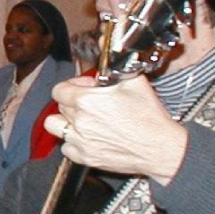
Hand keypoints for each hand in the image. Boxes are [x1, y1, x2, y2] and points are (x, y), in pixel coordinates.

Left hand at [44, 74, 187, 184]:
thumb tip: (106, 56)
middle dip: (72, 101)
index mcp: (86, 101)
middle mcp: (79, 121)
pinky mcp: (85, 157)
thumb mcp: (134, 81)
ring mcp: (80, 141)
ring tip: (80, 119)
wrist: (160, 148)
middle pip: (59, 106)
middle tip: (90, 102)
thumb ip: (114, 69)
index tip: (84, 87)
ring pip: (54, 126)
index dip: (72, 85)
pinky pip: (66, 147)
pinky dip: (73, 142)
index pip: (59, 90)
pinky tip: (87, 137)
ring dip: (64, 121)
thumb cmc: (150, 118)